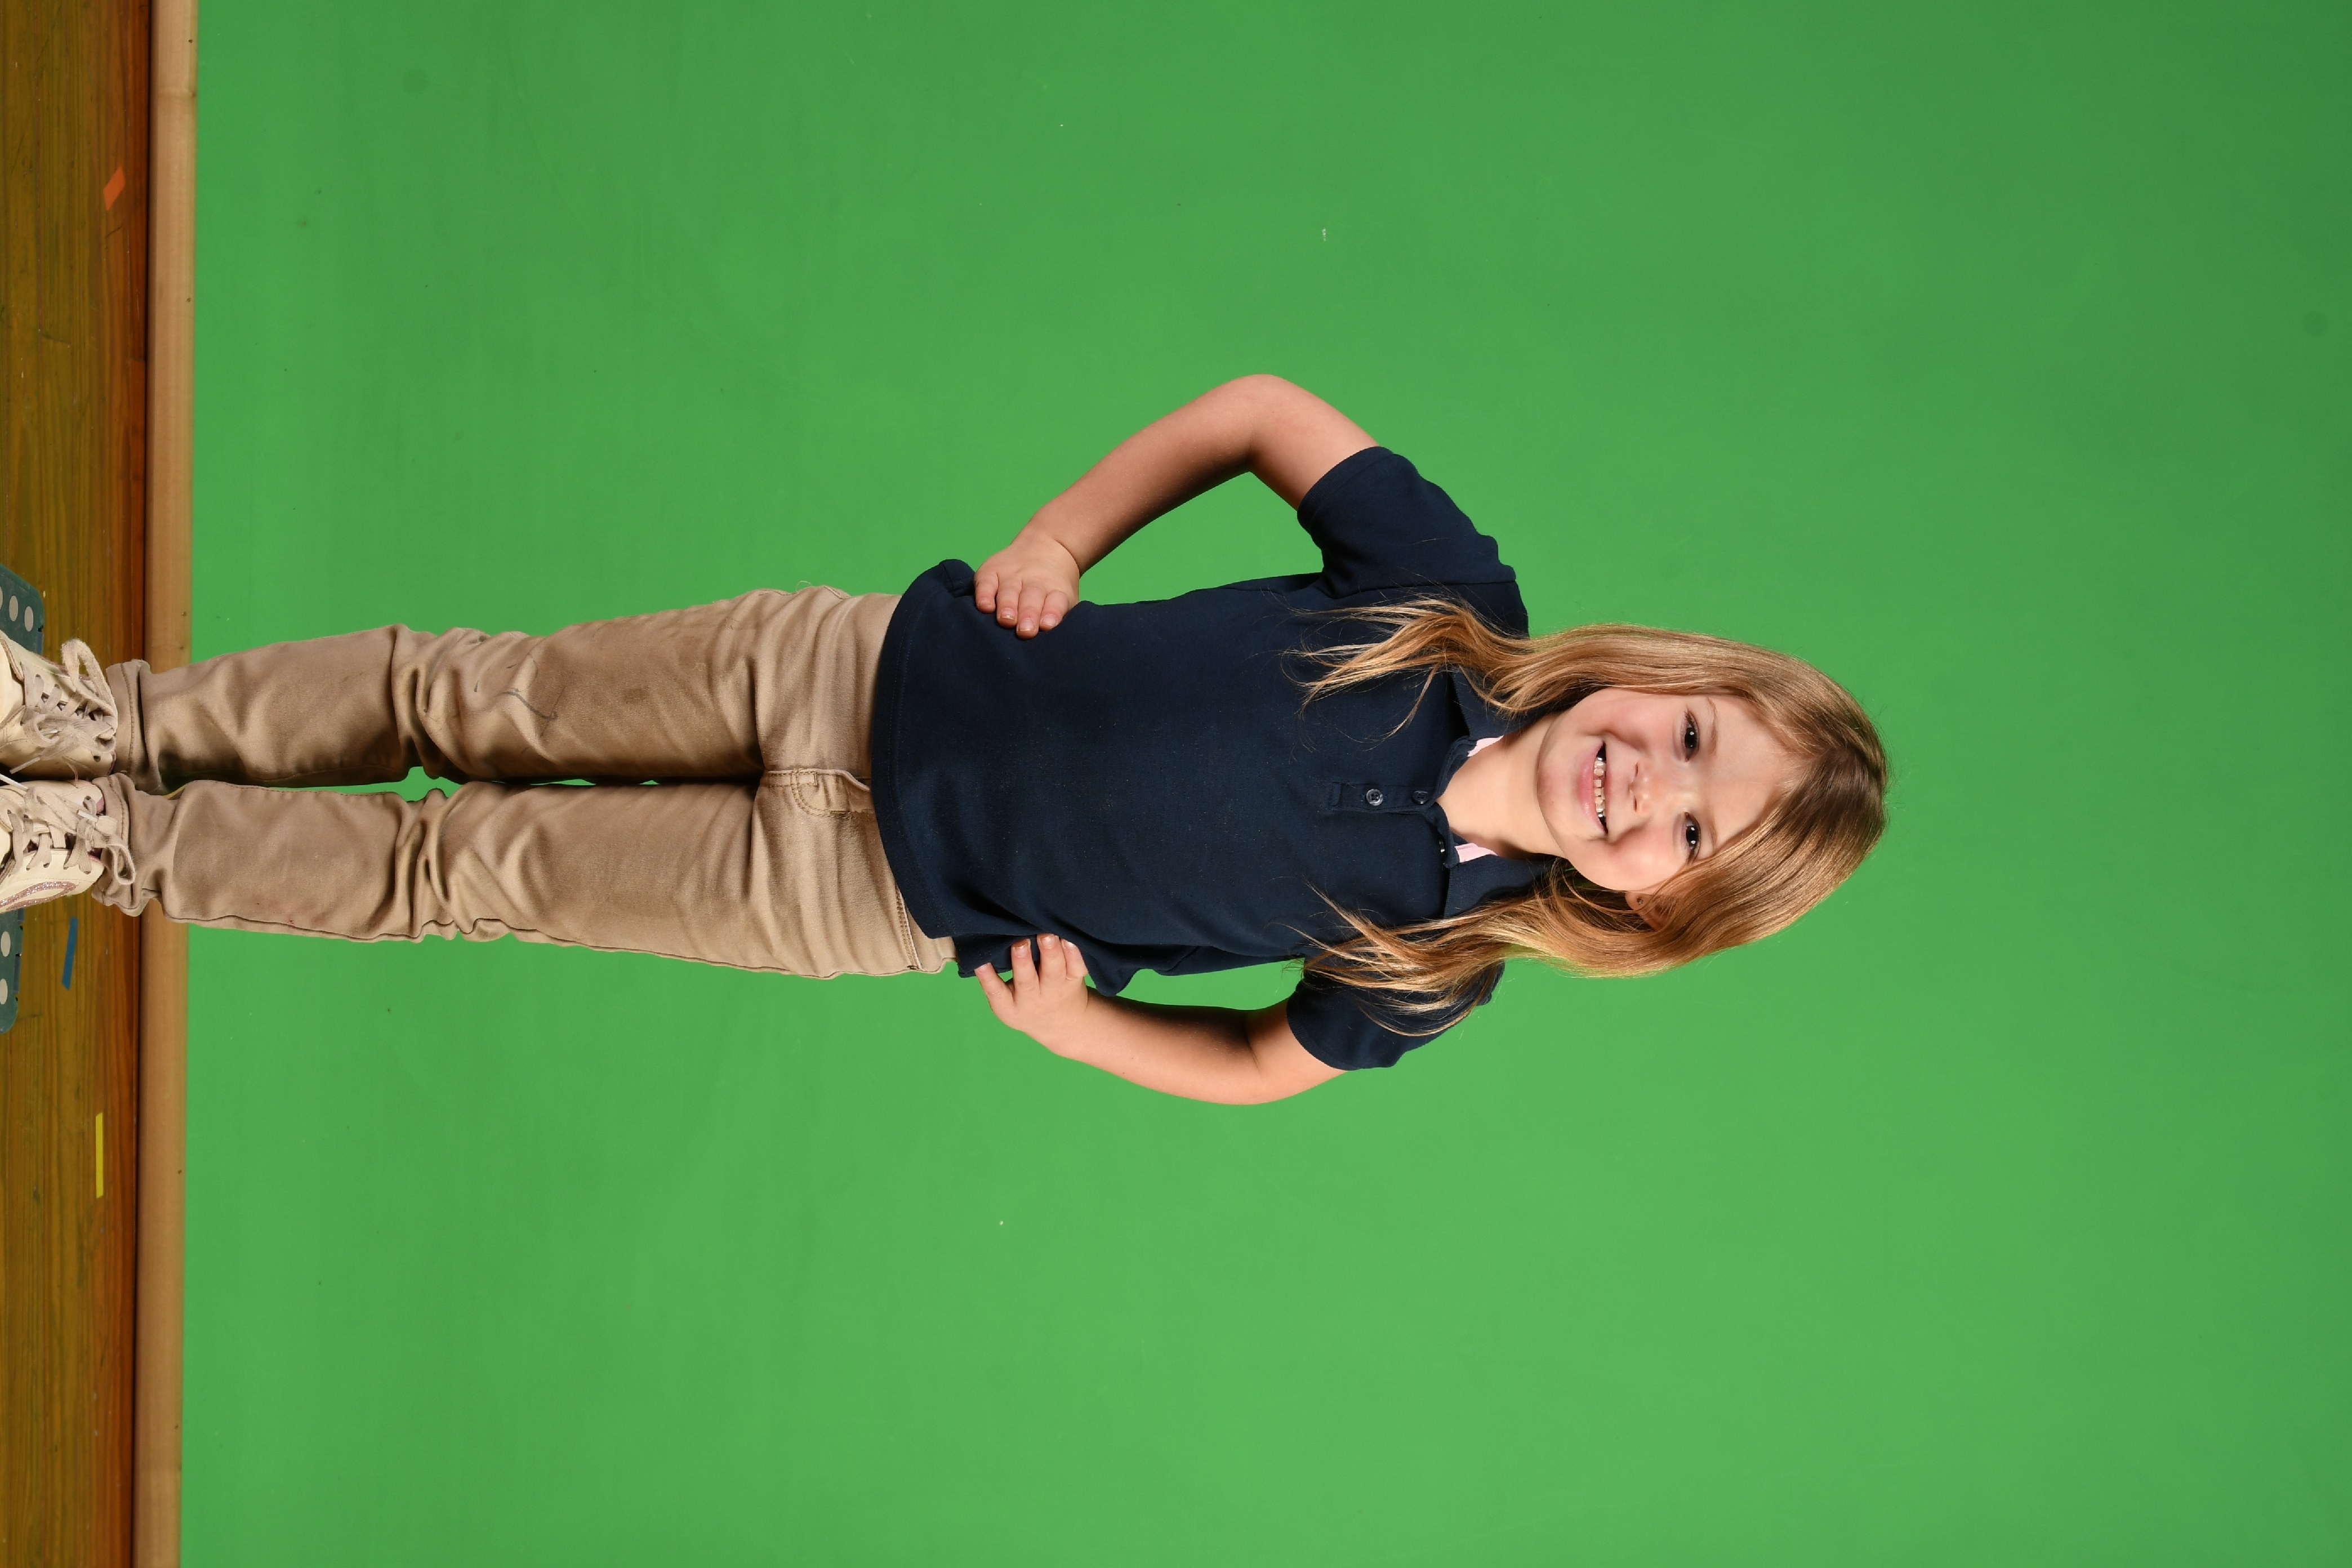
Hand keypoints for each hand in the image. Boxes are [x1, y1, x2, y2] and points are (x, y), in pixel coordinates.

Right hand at [973, 528, 1081, 636]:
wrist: (1046, 547)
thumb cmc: (1052, 589)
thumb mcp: (1065, 599)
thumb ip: (1060, 616)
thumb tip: (1054, 640)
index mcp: (1056, 590)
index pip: (1056, 602)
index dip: (1052, 613)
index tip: (1047, 625)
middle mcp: (1034, 581)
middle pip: (1032, 598)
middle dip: (1028, 614)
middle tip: (1025, 631)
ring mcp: (1012, 574)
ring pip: (1009, 591)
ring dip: (1007, 606)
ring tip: (1006, 620)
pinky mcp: (991, 570)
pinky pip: (986, 582)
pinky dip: (984, 594)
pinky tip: (985, 607)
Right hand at [973, 934, 1092, 1048]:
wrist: (1060, 1023)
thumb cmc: (1024, 1000)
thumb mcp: (1006, 1000)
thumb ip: (994, 977)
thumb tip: (981, 943)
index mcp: (1009, 1006)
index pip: (996, 992)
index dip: (987, 978)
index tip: (981, 962)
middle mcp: (1033, 999)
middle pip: (1027, 981)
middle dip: (1022, 961)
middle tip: (1020, 944)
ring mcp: (1055, 990)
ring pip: (1054, 972)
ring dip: (1050, 952)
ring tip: (1046, 935)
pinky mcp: (1074, 980)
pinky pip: (1077, 967)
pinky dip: (1074, 953)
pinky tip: (1069, 938)